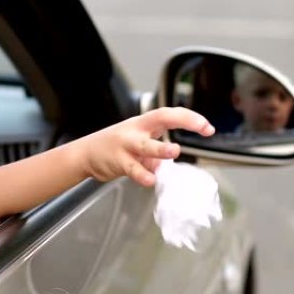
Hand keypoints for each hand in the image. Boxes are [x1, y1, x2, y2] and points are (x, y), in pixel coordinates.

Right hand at [78, 107, 214, 186]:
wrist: (84, 154)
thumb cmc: (115, 147)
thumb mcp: (137, 144)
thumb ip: (154, 153)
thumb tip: (167, 164)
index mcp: (144, 123)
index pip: (170, 114)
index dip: (190, 118)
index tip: (208, 128)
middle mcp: (136, 130)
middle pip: (161, 117)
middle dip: (184, 120)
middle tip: (203, 127)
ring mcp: (126, 145)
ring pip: (145, 145)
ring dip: (161, 149)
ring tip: (174, 152)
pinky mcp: (117, 161)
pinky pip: (132, 169)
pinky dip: (142, 175)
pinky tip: (151, 180)